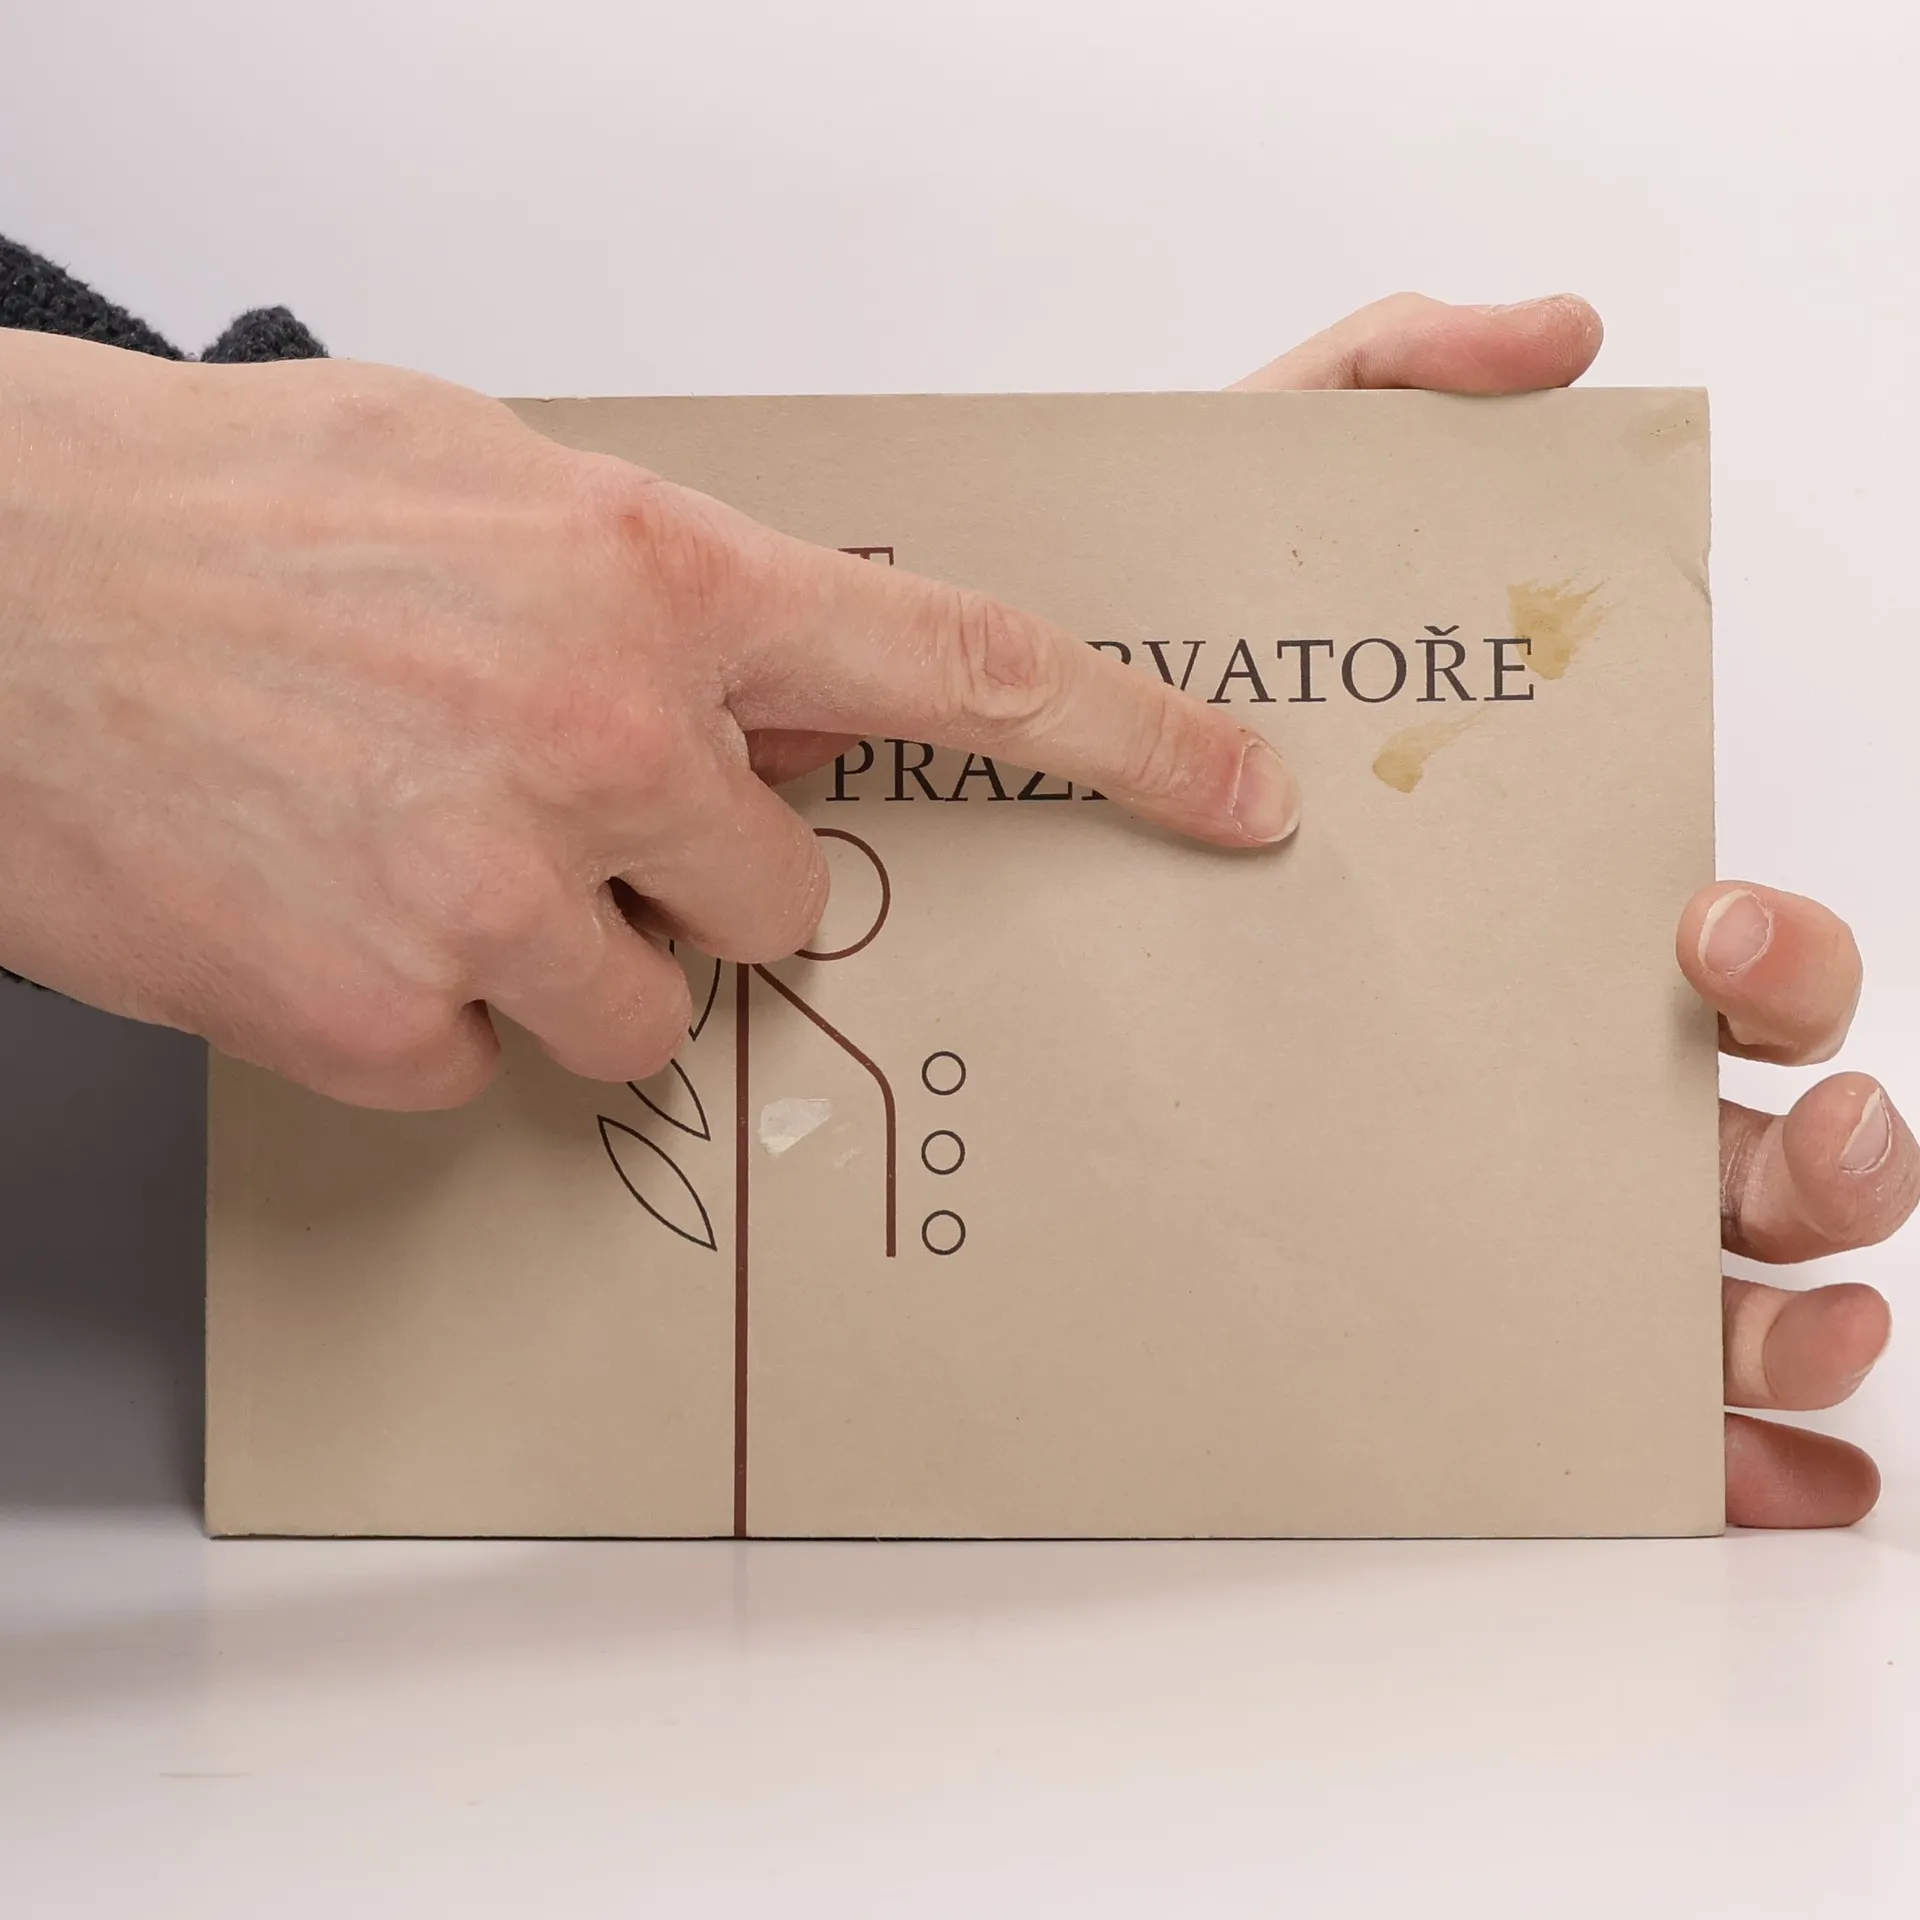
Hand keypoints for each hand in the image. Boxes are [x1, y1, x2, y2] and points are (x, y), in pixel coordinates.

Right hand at [0, 330, 1293, 1108]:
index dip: (1123, 738)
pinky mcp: (386, 1017)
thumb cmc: (215, 515)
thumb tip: (776, 691)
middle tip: (568, 813)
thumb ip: (659, 592)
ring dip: (567, 954)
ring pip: (646, 1008)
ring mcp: (494, 893)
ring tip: (422, 850)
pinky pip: (489, 1063)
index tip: (1229, 790)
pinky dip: (434, 1008)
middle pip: (784, 897)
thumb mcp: (481, 482)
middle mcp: (596, 736)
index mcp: (646, 578)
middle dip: (702, 878)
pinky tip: (336, 905)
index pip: (957, 666)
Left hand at [1249, 292, 1912, 1525]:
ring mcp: (1480, 1184)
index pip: (1735, 960)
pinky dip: (1712, 1443)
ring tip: (1789, 1321)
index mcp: (1544, 919)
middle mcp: (1536, 1059)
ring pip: (1708, 1273)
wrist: (951, 845)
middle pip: (1760, 1125)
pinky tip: (1759, 1471)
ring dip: (1800, 1308)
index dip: (1781, 962)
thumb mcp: (1245, 532)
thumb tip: (1551, 336)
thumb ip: (1387, 397)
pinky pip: (1591, 1390)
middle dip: (1836, 1151)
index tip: (1701, 944)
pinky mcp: (1403, 1289)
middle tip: (1803, 1143)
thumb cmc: (1135, 720)